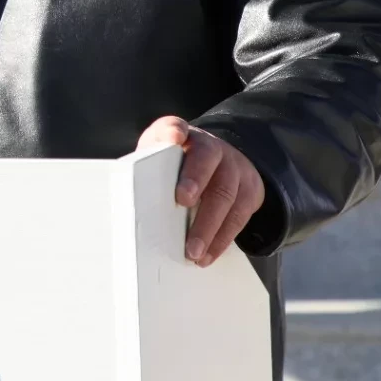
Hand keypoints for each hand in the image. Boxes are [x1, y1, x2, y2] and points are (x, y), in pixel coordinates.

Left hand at [136, 116, 264, 267]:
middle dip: (196, 182)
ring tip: (193, 251)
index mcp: (183, 136)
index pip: (175, 126)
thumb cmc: (179, 165)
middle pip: (206, 160)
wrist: (220, 163)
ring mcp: (235, 167)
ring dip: (209, 225)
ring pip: (226, 193)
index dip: (173, 131)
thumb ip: (146, 165)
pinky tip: (208, 254)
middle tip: (182, 203)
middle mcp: (212, 147)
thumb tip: (130, 192)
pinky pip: (240, 215)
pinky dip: (222, 238)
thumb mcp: (159, 156)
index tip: (173, 139)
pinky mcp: (250, 190)